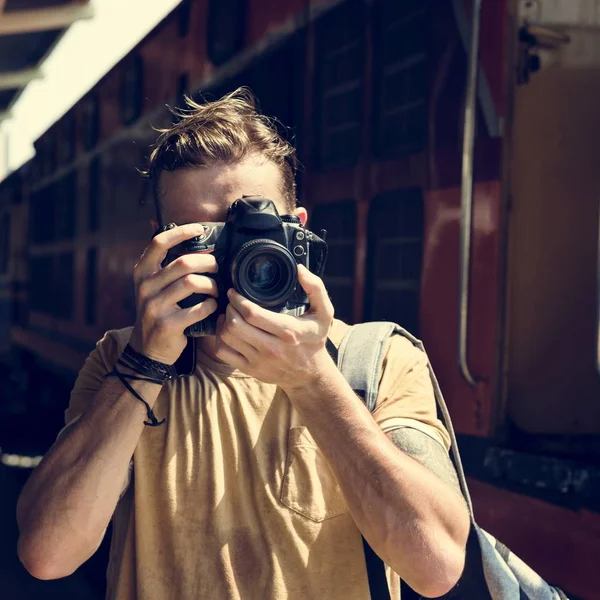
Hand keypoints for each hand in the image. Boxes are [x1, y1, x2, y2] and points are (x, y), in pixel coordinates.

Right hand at [129, 224, 218, 364]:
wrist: (148, 349)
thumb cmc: (159, 311)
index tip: (200, 229)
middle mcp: (145, 287)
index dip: (181, 232)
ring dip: (211, 285)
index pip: (159, 242)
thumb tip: (178, 230)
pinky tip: (212, 306)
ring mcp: (154, 306)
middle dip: (208, 262)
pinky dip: (210, 306)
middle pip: (184, 262)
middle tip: (217, 267)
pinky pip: (199, 308)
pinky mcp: (168, 324)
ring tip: (216, 289)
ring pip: (192, 283)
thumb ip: (163, 264)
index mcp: (142, 273)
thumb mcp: (153, 286)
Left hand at [214, 265, 334, 390]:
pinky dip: (219, 338)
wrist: (310, 374)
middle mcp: (272, 348)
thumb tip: (300, 269)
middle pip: (236, 325)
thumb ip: (315, 288)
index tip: (235, 292)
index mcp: (288, 331)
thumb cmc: (315, 340)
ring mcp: (259, 361)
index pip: (253, 314)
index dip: (238, 300)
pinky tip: (225, 329)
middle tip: (231, 301)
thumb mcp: (324, 313)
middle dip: (229, 308)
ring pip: (227, 337)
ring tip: (228, 313)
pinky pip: (223, 353)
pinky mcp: (250, 369)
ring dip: (223, 321)